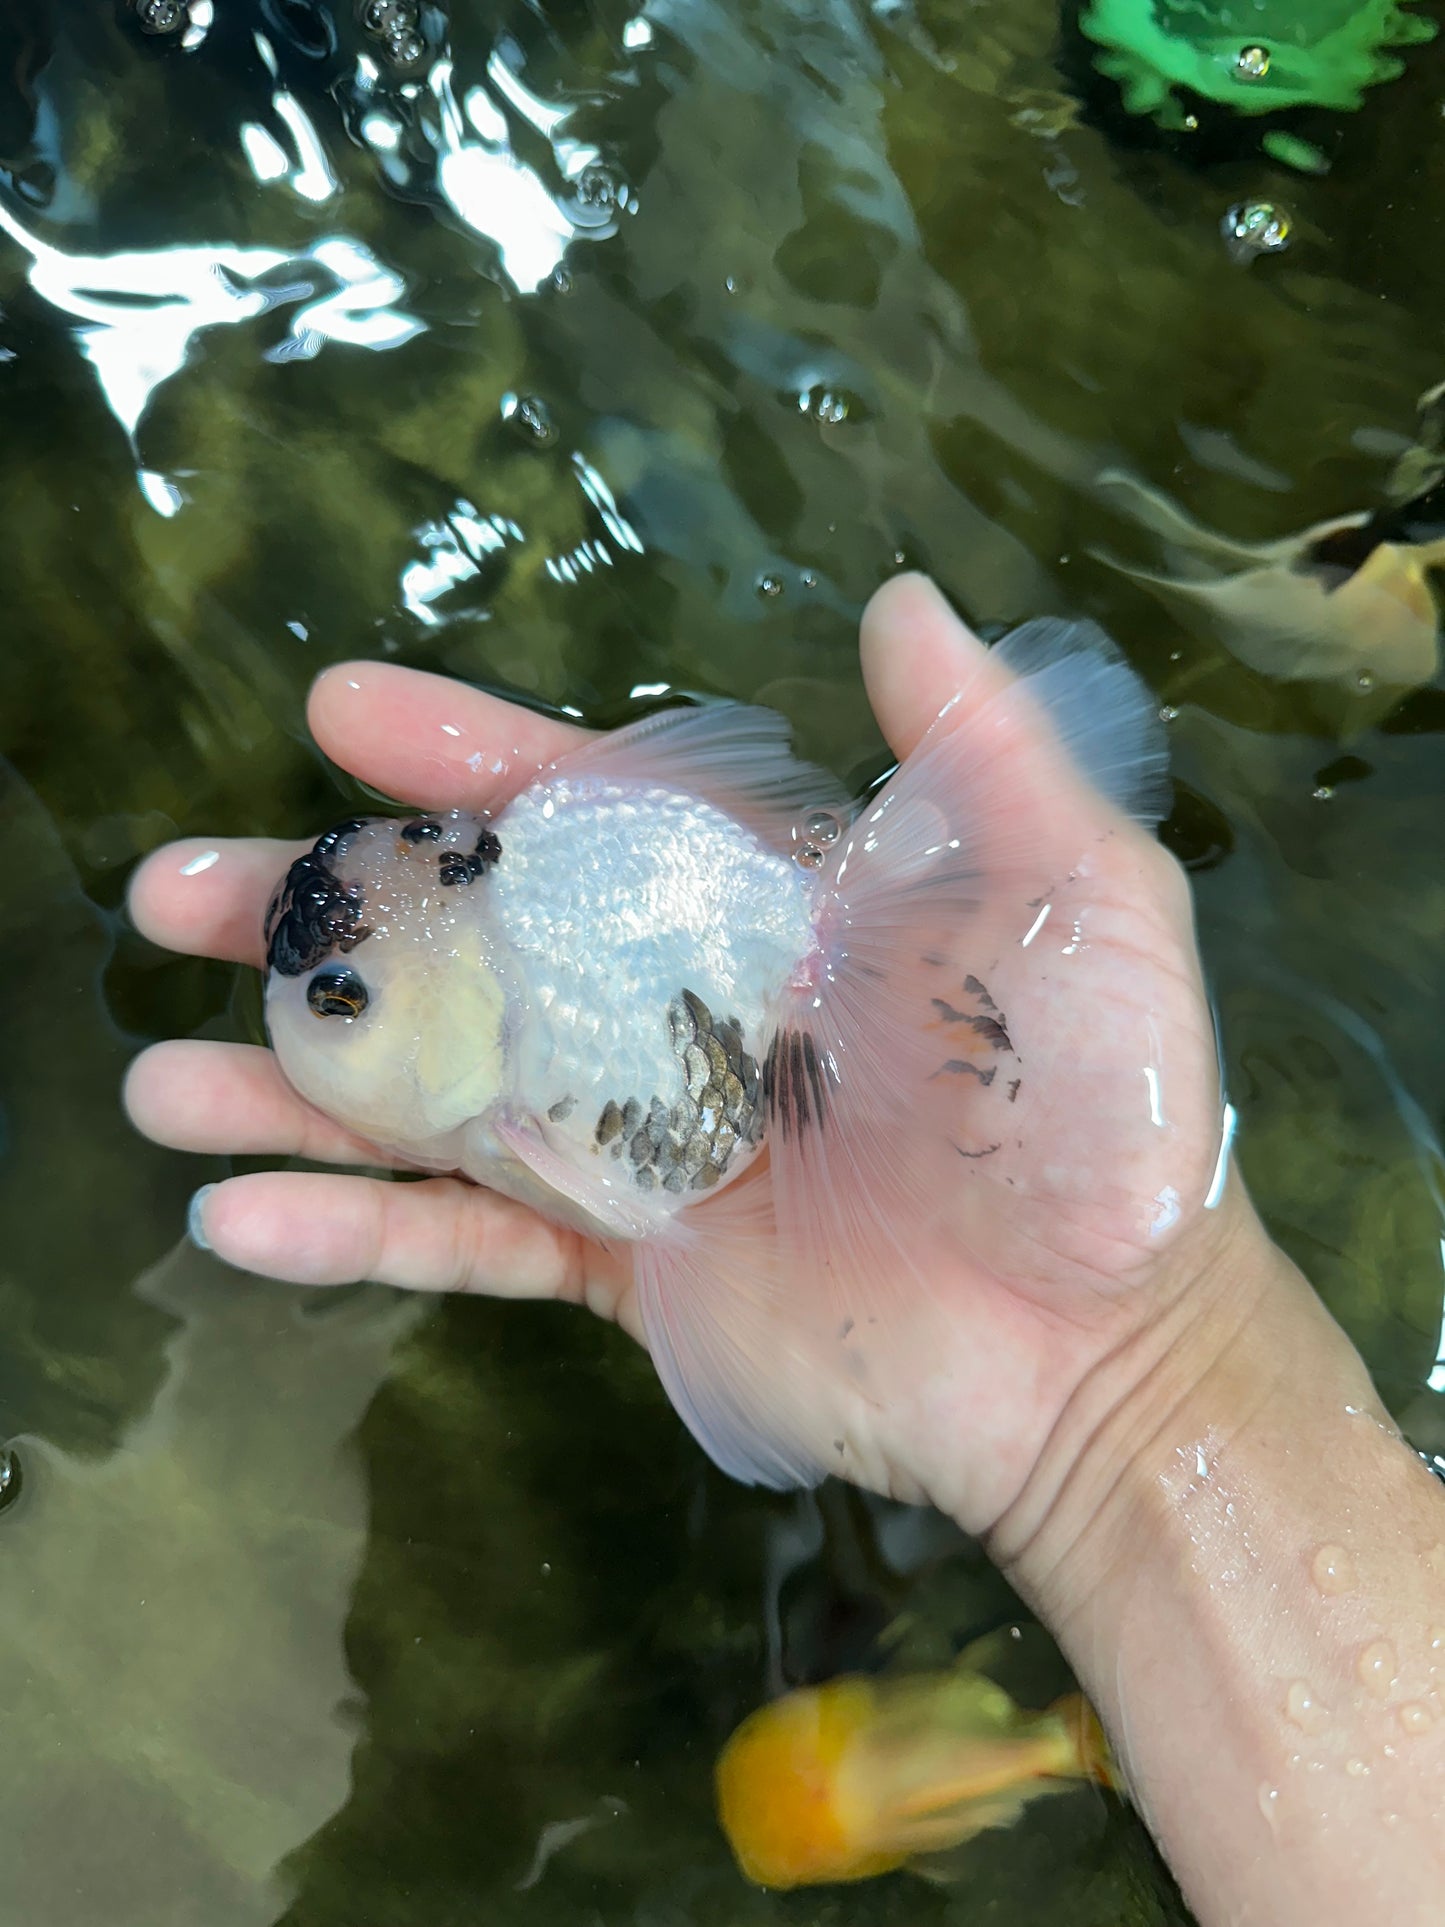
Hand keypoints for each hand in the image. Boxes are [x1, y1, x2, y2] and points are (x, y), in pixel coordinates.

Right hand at [125, 575, 1238, 1533]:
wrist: (1111, 1348)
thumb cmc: (1105, 1115)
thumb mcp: (1080, 899)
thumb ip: (983, 756)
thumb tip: (899, 598)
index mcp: (759, 913)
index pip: (585, 814)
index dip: (463, 759)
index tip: (339, 712)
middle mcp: (676, 1017)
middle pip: (466, 951)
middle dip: (318, 920)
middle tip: (169, 891)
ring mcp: (643, 1151)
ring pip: (436, 1103)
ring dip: (294, 1089)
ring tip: (156, 1079)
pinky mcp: (632, 1276)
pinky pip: (471, 1249)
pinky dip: (358, 1237)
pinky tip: (239, 1220)